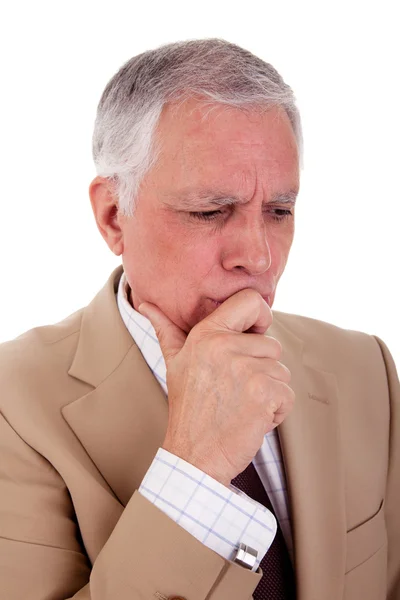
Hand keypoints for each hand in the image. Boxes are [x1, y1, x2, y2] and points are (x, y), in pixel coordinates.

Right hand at [138, 290, 294, 486]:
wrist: (193, 457)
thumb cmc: (188, 409)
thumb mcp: (174, 363)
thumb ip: (166, 330)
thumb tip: (145, 304)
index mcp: (206, 334)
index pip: (251, 301)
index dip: (260, 317)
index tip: (253, 336)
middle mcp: (224, 346)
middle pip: (272, 344)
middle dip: (261, 370)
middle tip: (234, 391)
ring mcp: (245, 369)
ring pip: (281, 371)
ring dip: (268, 393)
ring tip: (240, 405)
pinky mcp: (263, 393)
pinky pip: (287, 394)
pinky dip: (276, 412)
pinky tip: (251, 420)